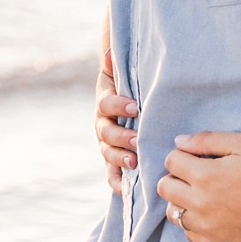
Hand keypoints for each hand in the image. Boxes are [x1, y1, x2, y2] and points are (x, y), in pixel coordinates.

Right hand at [95, 47, 138, 194]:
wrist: (128, 100)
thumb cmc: (131, 85)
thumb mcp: (124, 73)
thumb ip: (117, 65)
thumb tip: (108, 52)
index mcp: (105, 101)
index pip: (106, 103)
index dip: (117, 105)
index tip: (134, 107)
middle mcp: (103, 123)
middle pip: (106, 132)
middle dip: (121, 136)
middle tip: (137, 139)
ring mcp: (107, 143)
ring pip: (108, 153)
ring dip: (119, 158)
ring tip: (134, 162)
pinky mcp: (114, 159)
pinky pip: (111, 174)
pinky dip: (116, 182)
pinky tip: (125, 190)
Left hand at [157, 131, 240, 241]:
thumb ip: (209, 140)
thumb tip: (180, 141)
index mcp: (206, 176)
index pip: (171, 161)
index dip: (182, 154)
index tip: (197, 155)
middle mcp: (201, 204)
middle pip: (165, 188)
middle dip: (175, 176)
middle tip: (195, 173)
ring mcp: (207, 228)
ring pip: (174, 214)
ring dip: (182, 201)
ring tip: (202, 194)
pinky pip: (189, 235)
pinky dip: (194, 222)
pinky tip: (211, 214)